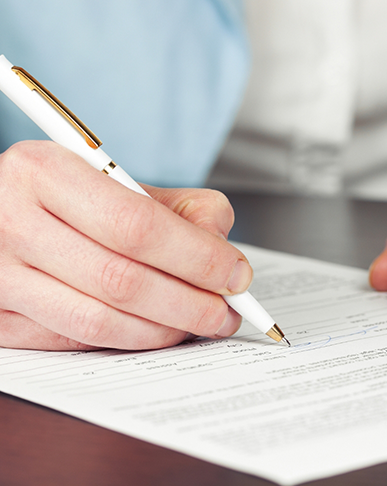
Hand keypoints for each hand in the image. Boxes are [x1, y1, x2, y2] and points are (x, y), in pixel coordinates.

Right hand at [0, 141, 249, 349]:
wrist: (2, 208)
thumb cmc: (68, 194)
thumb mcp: (120, 179)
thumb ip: (182, 208)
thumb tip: (224, 257)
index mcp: (46, 172)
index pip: (138, 225)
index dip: (197, 257)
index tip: (235, 275)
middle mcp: (12, 222)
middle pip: (121, 280)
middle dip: (191, 304)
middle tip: (226, 312)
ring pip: (98, 322)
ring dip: (163, 331)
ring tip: (198, 324)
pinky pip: (75, 342)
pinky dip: (127, 340)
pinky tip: (155, 329)